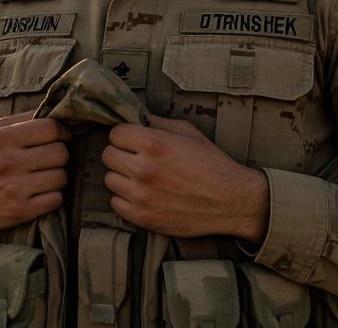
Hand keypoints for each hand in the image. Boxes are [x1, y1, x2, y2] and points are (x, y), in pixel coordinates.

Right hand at [0, 110, 69, 229]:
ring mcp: (15, 189)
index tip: (60, 137)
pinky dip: (52, 195)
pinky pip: (56, 199)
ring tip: (44, 175)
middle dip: (60, 154)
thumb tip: (58, 112)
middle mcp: (8, 163)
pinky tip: (40, 191)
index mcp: (2, 138)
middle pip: (60, 153)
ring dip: (56, 175)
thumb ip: (24, 119)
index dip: (62, 132)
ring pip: (61, 177)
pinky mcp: (21, 210)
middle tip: (50, 157)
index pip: (51, 129)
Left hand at [102, 115, 269, 242]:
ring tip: (140, 177)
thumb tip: (138, 119)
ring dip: (122, 177)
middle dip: (120, 153)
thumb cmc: (212, 163)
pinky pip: (116, 203)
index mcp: (153, 143)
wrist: (230, 200)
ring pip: (109, 179)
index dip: (125, 135)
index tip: (133, 140)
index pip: (115, 133)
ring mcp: (140, 195)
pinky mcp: (142, 217)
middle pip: (107, 155)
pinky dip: (125, 198)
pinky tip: (142, 194)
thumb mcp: (189, 132)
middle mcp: (143, 168)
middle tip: (135, 158)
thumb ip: (159, 123)